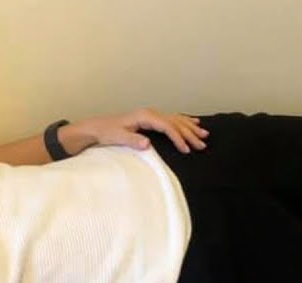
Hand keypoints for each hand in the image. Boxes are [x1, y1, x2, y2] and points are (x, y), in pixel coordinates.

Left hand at [69, 108, 207, 154]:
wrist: (97, 127)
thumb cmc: (107, 132)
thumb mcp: (118, 137)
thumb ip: (133, 140)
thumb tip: (148, 144)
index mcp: (145, 116)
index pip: (167, 126)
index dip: (178, 138)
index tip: (186, 149)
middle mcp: (151, 113)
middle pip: (175, 122)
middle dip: (190, 134)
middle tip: (202, 145)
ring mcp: (151, 115)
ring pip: (176, 120)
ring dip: (191, 128)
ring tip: (204, 135)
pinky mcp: (151, 119)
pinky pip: (172, 119)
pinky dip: (184, 121)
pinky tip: (194, 122)